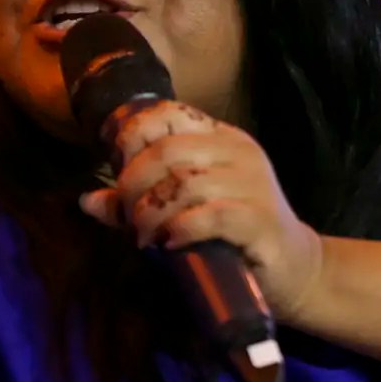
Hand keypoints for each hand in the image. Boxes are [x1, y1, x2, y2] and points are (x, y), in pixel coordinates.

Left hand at [79, 100, 322, 322]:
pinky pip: (211, 215)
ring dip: (151, 212)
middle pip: (167, 151)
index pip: (168, 113)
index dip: (133, 136)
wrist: (294, 268)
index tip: (118, 169)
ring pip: (184, 184)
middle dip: (133, 184)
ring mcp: (253, 184)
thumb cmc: (231, 233)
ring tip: (144, 235)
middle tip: (126, 215)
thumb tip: (86, 201)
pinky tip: (170, 242)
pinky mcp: (260, 220)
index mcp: (219, 137)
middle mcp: (238, 151)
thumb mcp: (182, 208)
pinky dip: (181, 228)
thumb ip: (138, 199)